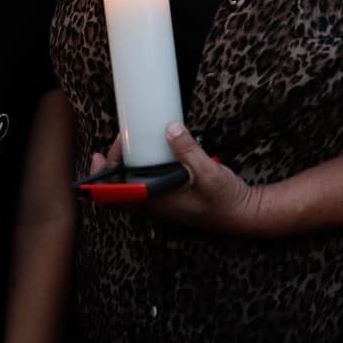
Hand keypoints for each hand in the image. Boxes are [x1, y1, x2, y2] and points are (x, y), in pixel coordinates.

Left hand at [89, 123, 260, 234]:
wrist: (243, 214)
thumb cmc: (226, 200)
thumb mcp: (209, 172)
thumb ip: (189, 151)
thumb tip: (171, 128)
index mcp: (158, 203)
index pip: (116, 197)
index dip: (100, 180)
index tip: (99, 157)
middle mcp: (155, 205)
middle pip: (118, 190)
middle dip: (112, 164)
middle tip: (120, 139)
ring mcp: (161, 202)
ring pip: (130, 188)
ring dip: (123, 167)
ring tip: (127, 143)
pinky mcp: (169, 196)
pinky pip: (144, 185)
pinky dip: (137, 169)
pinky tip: (146, 153)